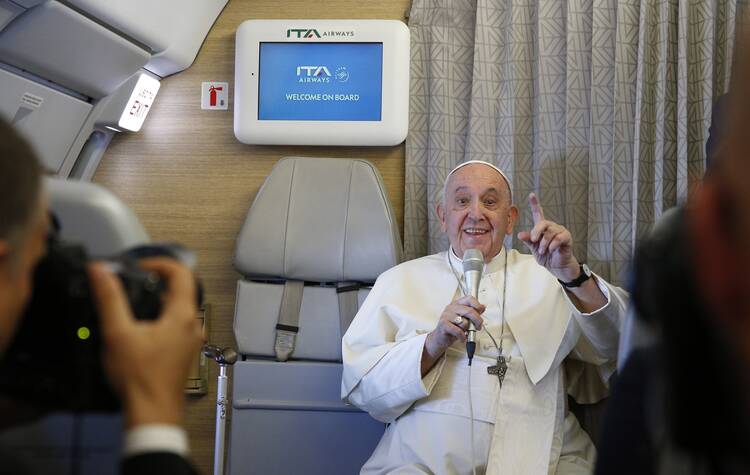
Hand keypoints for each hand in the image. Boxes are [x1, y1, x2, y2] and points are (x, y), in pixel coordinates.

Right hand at [88, 258, 202, 428]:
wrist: (152, 414)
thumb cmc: (141, 379)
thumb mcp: (118, 333)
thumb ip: (110, 299)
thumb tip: (101, 271)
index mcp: (183, 316)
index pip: (181, 273)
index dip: (160, 262)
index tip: (140, 265)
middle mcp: (192, 326)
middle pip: (180, 290)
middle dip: (155, 282)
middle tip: (132, 282)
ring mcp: (190, 340)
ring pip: (177, 309)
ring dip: (156, 302)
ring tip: (131, 306)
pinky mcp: (183, 352)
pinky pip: (175, 326)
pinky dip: (159, 319)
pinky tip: (138, 331)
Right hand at [422, 296, 484, 374]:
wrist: (440, 338)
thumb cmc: (453, 328)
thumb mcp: (465, 319)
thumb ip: (473, 312)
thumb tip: (483, 306)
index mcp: (457, 304)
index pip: (469, 298)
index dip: (477, 304)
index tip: (480, 312)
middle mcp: (451, 308)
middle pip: (469, 311)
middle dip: (477, 320)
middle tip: (478, 327)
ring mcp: (446, 315)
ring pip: (464, 322)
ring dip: (467, 330)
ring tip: (464, 332)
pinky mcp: (443, 325)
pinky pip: (458, 331)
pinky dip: (462, 336)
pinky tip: (462, 338)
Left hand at [517, 193, 579, 281]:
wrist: (555, 266)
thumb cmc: (546, 256)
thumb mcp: (533, 248)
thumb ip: (528, 240)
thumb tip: (520, 234)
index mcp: (542, 228)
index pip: (538, 213)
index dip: (535, 204)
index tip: (531, 195)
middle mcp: (551, 227)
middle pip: (543, 223)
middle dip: (536, 232)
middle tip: (534, 240)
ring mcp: (560, 231)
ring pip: (550, 232)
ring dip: (544, 243)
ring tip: (542, 250)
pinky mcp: (567, 237)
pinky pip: (559, 238)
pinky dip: (553, 245)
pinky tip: (551, 250)